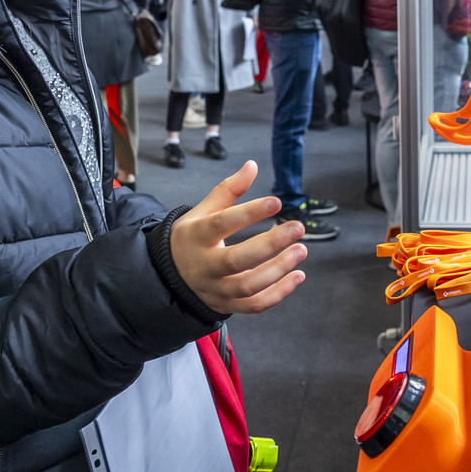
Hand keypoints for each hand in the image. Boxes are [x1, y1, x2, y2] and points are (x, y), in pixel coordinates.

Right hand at [169, 161, 306, 313]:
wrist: (169, 278)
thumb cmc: (192, 238)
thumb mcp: (201, 212)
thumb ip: (227, 190)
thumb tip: (252, 165)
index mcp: (195, 237)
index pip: (221, 224)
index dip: (249, 213)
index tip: (277, 202)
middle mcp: (203, 267)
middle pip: (236, 260)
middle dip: (270, 244)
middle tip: (298, 227)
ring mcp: (215, 290)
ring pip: (248, 286)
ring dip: (278, 269)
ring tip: (302, 249)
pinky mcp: (226, 306)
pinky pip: (255, 305)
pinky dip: (279, 293)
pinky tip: (299, 275)